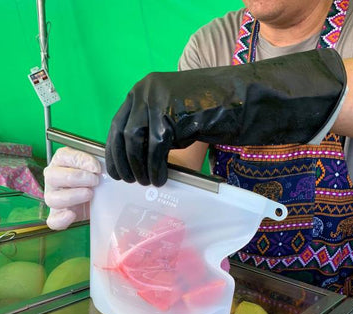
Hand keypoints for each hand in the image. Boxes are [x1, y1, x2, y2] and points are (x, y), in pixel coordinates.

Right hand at [44, 147, 100, 229]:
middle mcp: (53, 178)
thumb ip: (100, 164)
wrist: (102, 200)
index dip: (80, 161)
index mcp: (61, 162)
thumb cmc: (98, 180)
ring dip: (72, 196)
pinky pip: (53, 220)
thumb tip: (109, 164)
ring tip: (89, 194)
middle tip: (95, 181)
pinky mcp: (58, 215)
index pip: (63, 156)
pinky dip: (61, 219)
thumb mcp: (99, 169)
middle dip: (76, 177)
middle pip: (53, 176)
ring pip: (52, 198)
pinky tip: (72, 215)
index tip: (96, 168)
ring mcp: (53, 198)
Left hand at [105, 49, 345, 186]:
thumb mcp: (171, 120)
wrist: (237, 98)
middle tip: (130, 181)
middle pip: (123, 134)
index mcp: (142, 91)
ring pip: (135, 141)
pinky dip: (155, 166)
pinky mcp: (170, 111)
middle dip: (124, 162)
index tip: (117, 171)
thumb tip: (133, 159)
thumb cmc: (207, 113)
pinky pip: (155, 147)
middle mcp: (144, 91)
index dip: (115, 152)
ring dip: (140, 167)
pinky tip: (161, 178)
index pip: (117, 125)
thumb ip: (152, 131)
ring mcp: (156, 99)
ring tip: (149, 182)